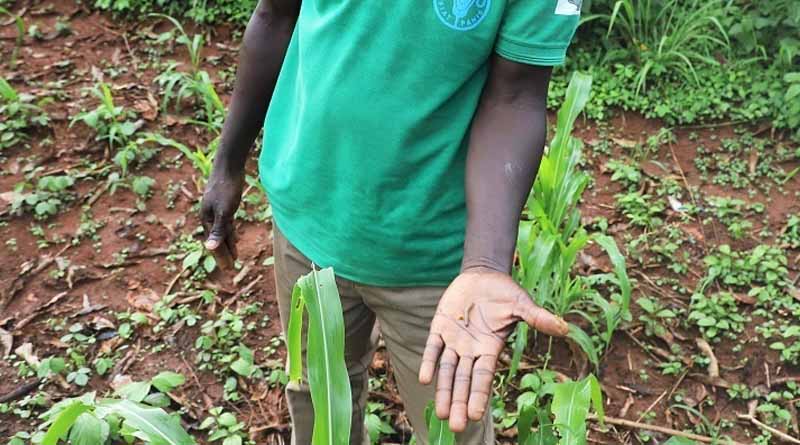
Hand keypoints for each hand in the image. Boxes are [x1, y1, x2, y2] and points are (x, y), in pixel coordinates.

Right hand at [200, 171, 244, 269]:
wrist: (228, 166)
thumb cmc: (226, 188)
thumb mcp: (224, 211)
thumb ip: (218, 230)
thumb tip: (210, 248)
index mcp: (207, 219)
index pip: (214, 243)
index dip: (222, 257)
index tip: (229, 269)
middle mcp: (209, 216)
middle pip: (216, 239)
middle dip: (223, 254)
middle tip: (230, 269)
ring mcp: (216, 210)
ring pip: (222, 232)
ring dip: (227, 245)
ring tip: (234, 258)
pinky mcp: (224, 204)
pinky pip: (226, 224)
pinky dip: (230, 233)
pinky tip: (233, 238)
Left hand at [418, 267, 568, 431]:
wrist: (483, 275)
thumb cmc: (505, 293)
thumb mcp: (522, 305)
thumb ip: (538, 318)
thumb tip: (564, 328)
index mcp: (490, 348)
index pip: (483, 376)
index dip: (479, 395)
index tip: (475, 415)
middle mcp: (471, 349)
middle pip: (463, 381)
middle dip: (459, 402)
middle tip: (456, 427)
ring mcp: (454, 339)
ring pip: (447, 370)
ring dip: (443, 390)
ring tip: (441, 413)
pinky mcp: (439, 326)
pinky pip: (432, 347)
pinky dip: (429, 361)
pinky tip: (424, 379)